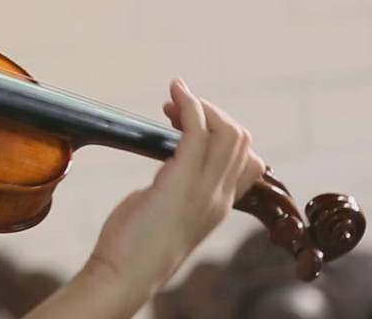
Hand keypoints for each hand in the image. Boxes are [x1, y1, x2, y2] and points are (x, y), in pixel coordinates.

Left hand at [80, 79, 266, 302]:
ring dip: (201, 106)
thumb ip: (175, 186)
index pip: (247, 160)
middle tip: (174, 107)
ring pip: (229, 133)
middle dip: (211, 112)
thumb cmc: (134, 245)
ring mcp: (205, 191)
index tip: (183, 121)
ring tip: (173, 99)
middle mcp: (220, 197)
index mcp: (219, 205)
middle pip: (241, 140)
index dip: (221, 131)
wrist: (124, 274)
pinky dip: (189, 106)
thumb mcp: (165, 210)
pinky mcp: (181, 183)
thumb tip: (167, 164)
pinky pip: (197, 133)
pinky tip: (175, 96)